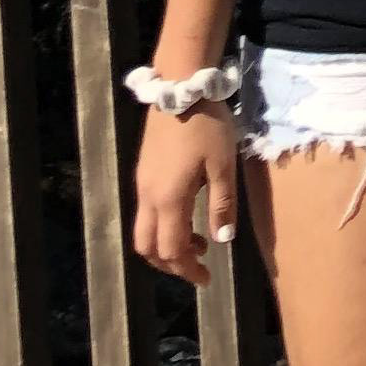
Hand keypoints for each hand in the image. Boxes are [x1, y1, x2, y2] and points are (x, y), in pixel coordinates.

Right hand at [133, 103, 238, 283]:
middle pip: (148, 248)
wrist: (180, 86)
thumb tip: (222, 240)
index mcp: (168, 200)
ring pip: (143, 231)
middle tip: (197, 267)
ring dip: (166, 245)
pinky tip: (187, 214)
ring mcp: (142, 184)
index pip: (171, 251)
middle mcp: (148, 197)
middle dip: (170, 264)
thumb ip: (222, 204)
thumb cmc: (207, 125)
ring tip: (197, 242)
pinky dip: (163, 226)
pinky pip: (145, 212)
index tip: (206, 279)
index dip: (187, 270)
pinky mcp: (143, 171)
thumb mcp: (223, 165)